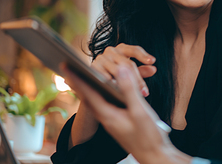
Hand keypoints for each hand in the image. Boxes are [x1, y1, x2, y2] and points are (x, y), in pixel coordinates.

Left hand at [61, 64, 191, 163]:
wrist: (155, 156)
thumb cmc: (149, 136)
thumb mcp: (140, 110)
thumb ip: (129, 89)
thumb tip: (120, 69)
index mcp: (107, 115)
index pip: (88, 93)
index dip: (77, 78)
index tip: (66, 66)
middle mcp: (106, 118)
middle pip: (87, 96)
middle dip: (78, 81)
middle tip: (66, 67)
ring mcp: (111, 120)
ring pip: (95, 100)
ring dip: (87, 87)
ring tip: (79, 76)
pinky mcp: (118, 121)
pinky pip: (104, 104)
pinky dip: (99, 93)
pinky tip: (102, 89)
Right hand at [93, 43, 155, 96]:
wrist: (96, 81)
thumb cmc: (118, 75)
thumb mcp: (130, 73)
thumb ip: (142, 71)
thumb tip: (154, 69)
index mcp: (122, 49)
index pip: (134, 50)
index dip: (143, 55)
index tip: (152, 61)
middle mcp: (111, 50)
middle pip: (127, 63)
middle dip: (137, 78)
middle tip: (144, 91)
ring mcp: (101, 58)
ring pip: (117, 70)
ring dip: (125, 82)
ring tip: (133, 92)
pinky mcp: (93, 67)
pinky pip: (105, 76)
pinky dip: (111, 83)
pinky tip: (117, 90)